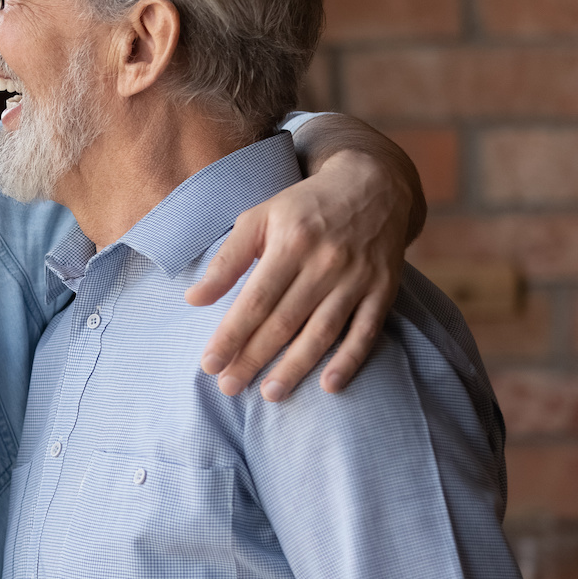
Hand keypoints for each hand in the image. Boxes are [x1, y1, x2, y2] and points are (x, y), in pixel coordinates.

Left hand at [187, 143, 415, 401]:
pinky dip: (350, 360)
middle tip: (229, 388)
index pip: (255, 299)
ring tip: (270, 394)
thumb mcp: (259, 217)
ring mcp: (357, 277)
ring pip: (323, 331)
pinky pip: (366, 331)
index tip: (209, 364)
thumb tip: (193, 300)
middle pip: (284, 320)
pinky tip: (329, 385)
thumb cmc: (304, 207)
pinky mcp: (384, 289)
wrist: (374, 184)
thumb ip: (227, 259)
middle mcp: (325, 261)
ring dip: (296, 367)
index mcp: (290, 242)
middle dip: (254, 357)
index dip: (231, 335)